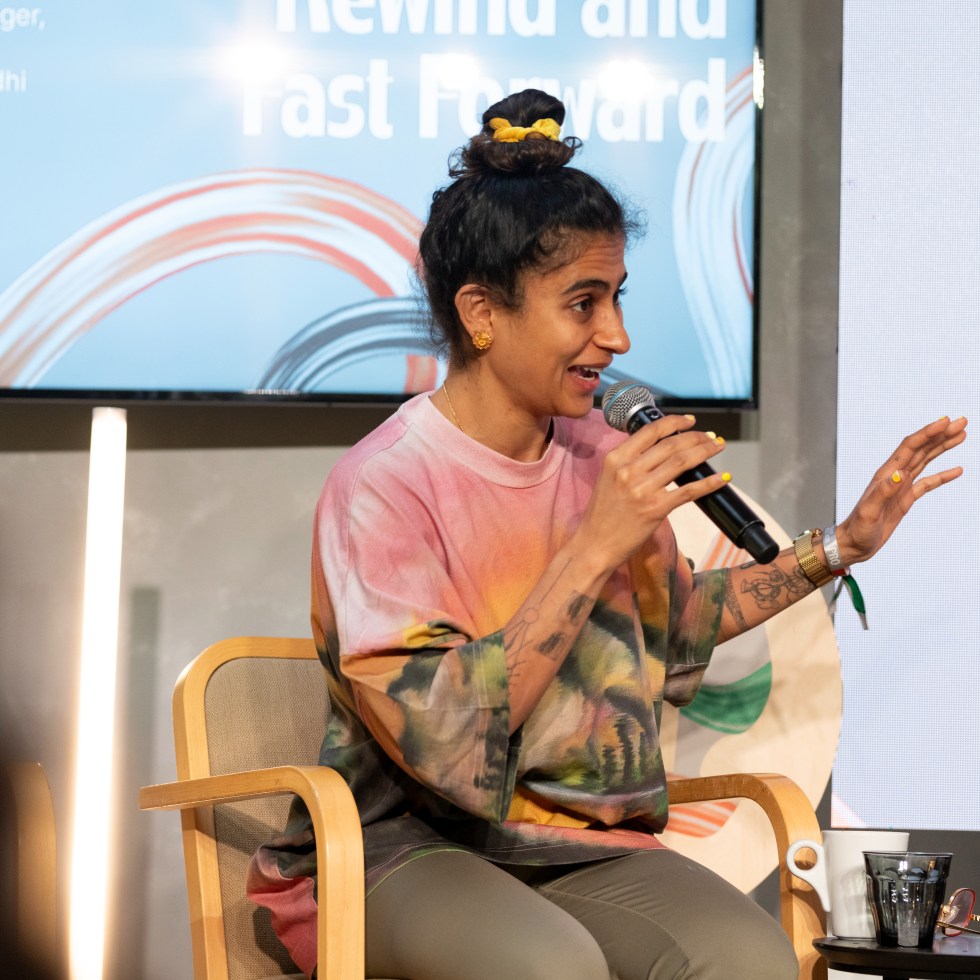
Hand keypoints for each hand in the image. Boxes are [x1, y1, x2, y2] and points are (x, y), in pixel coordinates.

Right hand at [575, 414, 727, 572]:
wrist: (594, 545)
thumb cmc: (602, 515)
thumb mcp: (608, 478)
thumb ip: (629, 462)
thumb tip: (660, 450)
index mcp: (615, 459)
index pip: (650, 431)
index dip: (675, 422)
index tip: (690, 421)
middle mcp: (628, 470)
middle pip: (671, 445)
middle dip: (697, 437)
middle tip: (711, 437)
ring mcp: (642, 489)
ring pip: (682, 462)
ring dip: (704, 452)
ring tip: (717, 448)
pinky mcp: (655, 509)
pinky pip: (688, 491)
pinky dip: (708, 483)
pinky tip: (722, 478)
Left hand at [836, 415, 967, 565]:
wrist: (853, 544)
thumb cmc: (857, 529)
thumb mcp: (869, 511)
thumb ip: (882, 492)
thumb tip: (899, 473)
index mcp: (885, 475)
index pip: (909, 447)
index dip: (928, 433)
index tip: (946, 421)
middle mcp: (894, 476)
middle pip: (921, 448)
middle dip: (941, 434)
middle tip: (962, 421)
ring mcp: (901, 486)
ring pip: (926, 460)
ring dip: (943, 447)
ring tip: (962, 434)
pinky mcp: (906, 499)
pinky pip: (928, 483)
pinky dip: (943, 475)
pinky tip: (957, 470)